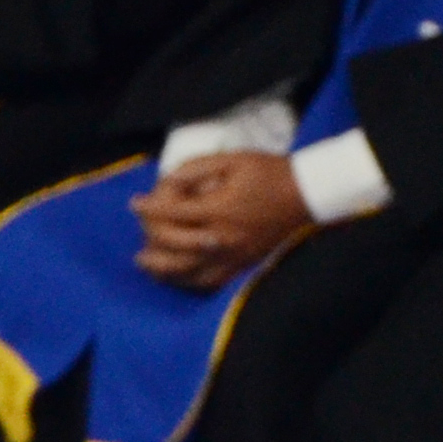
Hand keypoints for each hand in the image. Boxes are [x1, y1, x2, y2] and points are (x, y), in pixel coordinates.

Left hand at [134, 151, 309, 290]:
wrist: (307, 194)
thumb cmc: (270, 172)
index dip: (149, 208)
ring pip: (188, 270)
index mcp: (219, 209)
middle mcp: (222, 237)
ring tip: (144, 261)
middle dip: (150, 235)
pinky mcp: (243, 264)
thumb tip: (168, 181)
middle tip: (140, 227)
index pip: (172, 213)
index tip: (135, 203)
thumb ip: (197, 168)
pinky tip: (176, 276)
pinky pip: (211, 281)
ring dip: (162, 267)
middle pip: (174, 244)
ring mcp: (233, 255)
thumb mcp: (233, 159)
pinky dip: (188, 281)